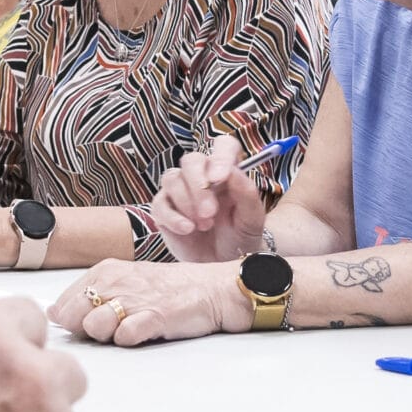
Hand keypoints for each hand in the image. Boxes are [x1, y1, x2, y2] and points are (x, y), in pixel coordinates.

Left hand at [49, 258, 244, 345]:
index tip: (90, 324)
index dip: (72, 322)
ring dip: (107, 336)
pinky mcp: (155, 316)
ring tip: (128, 329)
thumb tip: (53, 311)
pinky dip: (129, 340)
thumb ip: (86, 295)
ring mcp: (135, 298)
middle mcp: (116, 281)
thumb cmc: (167, 289)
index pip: (63, 304)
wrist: (211, 289)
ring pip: (95, 326)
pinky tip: (141, 333)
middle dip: (84, 330)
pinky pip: (125, 336)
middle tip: (110, 329)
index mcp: (104, 271)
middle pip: (74, 316)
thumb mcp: (122, 282)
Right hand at [151, 135, 270, 261]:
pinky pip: (159, 203)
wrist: (224, 265)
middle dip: (198, 185)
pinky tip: (187, 230)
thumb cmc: (241, 238)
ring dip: (187, 203)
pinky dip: (173, 217)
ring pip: (172, 178)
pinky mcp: (164, 210)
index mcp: (227, 172)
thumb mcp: (252, 220)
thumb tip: (233, 171)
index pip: (223, 147)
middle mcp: (202, 177)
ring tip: (205, 226)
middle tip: (210, 212)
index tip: (220, 177)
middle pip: (191, 160)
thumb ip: (247, 194)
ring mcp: (180, 192)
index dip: (220, 156)